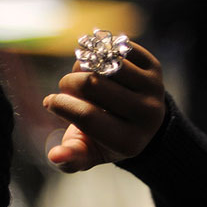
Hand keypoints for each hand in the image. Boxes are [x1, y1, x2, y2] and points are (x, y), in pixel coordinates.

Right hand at [42, 41, 165, 172]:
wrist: (137, 120)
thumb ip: (69, 158)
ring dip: (84, 65)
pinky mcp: (155, 67)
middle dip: (69, 83)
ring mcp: (154, 89)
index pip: (85, 116)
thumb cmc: (102, 137)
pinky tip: (98, 66)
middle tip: (67, 89)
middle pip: (92, 84)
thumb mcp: (86, 152)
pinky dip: (100, 53)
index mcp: (128, 142)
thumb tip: (55, 155)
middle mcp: (147, 116)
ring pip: (105, 62)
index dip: (60, 104)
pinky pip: (118, 48)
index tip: (50, 101)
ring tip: (83, 76)